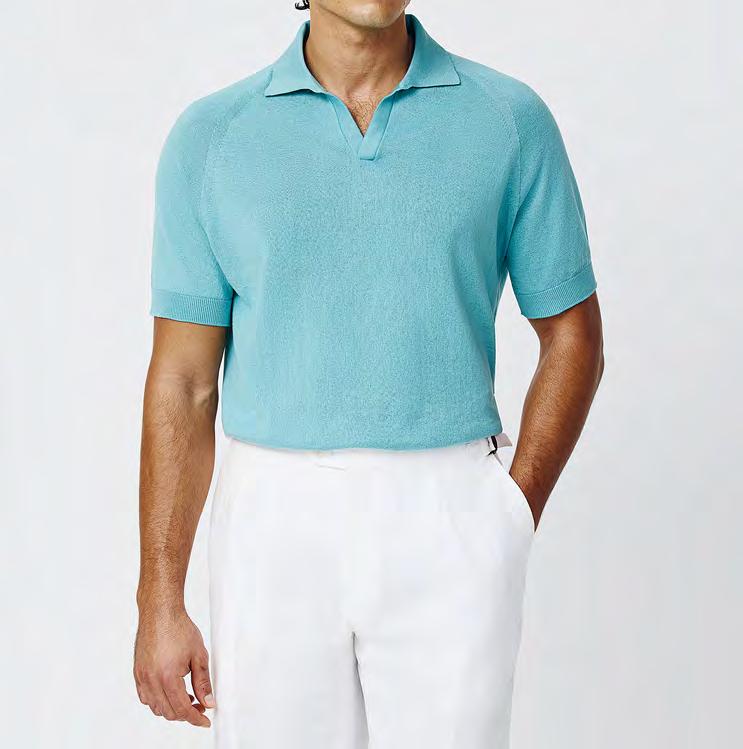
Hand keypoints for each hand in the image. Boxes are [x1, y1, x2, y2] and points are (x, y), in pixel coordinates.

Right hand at [134, 607, 213, 727]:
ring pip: (156, 707)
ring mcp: (142, 677)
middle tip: (200, 706)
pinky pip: (146, 696)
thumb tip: (208, 701)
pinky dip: (158, 700)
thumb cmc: (178, 628)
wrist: (160, 612)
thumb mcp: (199, 655)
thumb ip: (203, 682)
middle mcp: (151, 680)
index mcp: (167, 677)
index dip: (196, 718)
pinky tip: (170, 691)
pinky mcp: (137, 672)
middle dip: (186, 713)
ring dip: (171, 708)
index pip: (182, 709)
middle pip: (168, 712)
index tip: (205, 720)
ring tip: (188, 697)